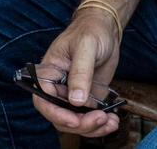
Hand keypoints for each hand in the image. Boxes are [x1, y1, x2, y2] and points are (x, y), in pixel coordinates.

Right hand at [33, 8, 122, 138]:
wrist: (105, 29)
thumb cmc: (90, 31)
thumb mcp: (86, 47)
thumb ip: (80, 73)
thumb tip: (76, 101)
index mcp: (49, 72)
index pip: (43, 99)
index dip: (56, 114)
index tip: (75, 119)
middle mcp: (58, 86)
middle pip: (59, 115)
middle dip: (80, 124)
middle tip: (100, 119)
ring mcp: (73, 94)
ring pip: (75, 121)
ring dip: (92, 127)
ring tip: (111, 122)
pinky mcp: (87, 97)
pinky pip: (89, 117)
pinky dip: (101, 124)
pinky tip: (113, 120)